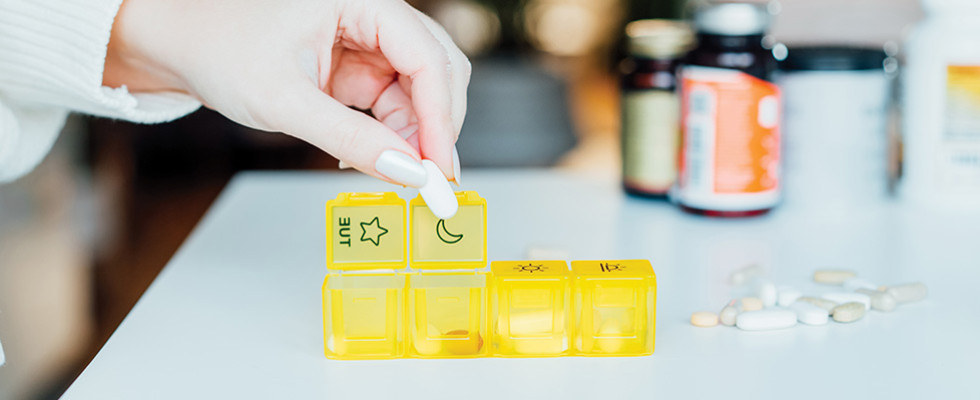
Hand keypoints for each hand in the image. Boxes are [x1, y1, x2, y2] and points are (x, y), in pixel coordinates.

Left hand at [103, 0, 468, 186]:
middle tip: (432, 179)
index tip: (439, 166)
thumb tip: (406, 172)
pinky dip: (394, 134)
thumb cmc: (219, 52)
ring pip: (421, 90)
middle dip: (436, 126)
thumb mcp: (284, 101)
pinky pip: (396, 101)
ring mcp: (368, 40)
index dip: (441, 115)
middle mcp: (373, 14)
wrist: (183, 46)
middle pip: (437, 70)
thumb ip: (350, 137)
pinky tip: (377, 157)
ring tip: (399, 174)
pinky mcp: (359, 65)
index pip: (426, 56)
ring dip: (416, 134)